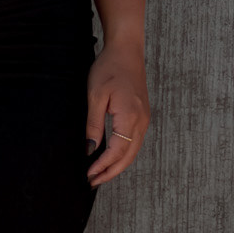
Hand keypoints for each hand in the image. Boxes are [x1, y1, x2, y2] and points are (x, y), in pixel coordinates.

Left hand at [85, 41, 149, 187]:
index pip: (117, 151)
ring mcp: (144, 119)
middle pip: (128, 157)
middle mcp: (141, 121)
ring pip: (133, 151)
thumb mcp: (95, 95)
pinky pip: (135, 142)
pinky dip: (124, 154)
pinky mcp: (142, 115)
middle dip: (111, 172)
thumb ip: (94, 124)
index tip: (89, 175)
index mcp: (130, 117)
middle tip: (93, 182)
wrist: (126, 50)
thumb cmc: (109, 68)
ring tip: (100, 174)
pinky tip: (112, 157)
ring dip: (118, 165)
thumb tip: (90, 149)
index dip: (103, 166)